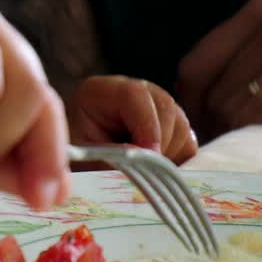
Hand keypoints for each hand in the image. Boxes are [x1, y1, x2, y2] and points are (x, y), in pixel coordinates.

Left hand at [67, 76, 196, 164]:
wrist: (75, 161)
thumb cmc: (75, 157)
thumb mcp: (83, 156)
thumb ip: (110, 155)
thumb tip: (142, 155)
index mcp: (102, 91)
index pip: (134, 95)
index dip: (146, 125)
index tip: (148, 155)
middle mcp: (133, 90)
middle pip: (165, 107)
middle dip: (160, 143)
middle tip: (148, 171)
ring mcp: (154, 104)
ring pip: (180, 124)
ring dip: (169, 153)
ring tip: (146, 171)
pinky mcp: (169, 123)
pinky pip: (186, 139)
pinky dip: (177, 158)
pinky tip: (155, 170)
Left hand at [177, 0, 261, 138]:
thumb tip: (223, 85)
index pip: (198, 62)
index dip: (188, 100)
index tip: (196, 125)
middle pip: (210, 88)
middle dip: (205, 124)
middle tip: (213, 150)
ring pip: (233, 103)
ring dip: (227, 135)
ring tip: (234, 154)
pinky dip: (249, 135)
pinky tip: (254, 148)